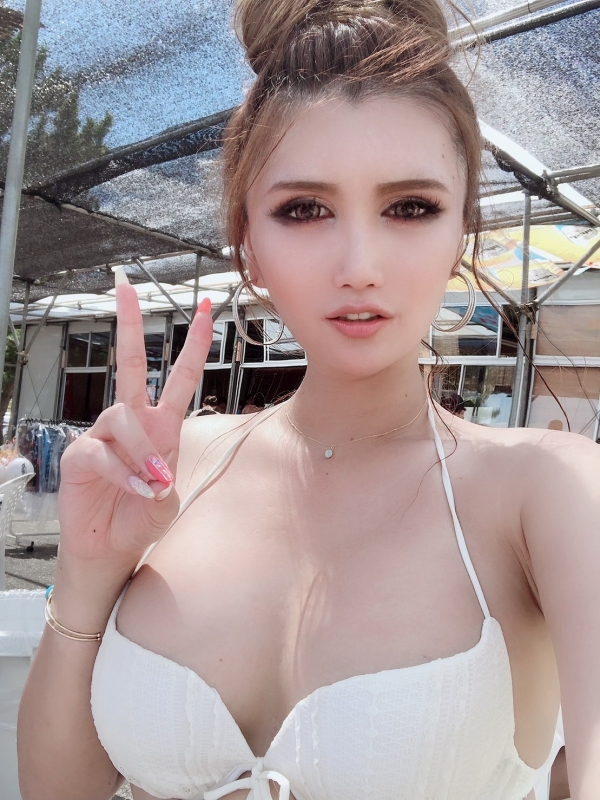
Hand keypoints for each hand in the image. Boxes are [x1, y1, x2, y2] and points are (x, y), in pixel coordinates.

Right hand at [57, 271, 212, 562]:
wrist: (111, 548)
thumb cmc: (141, 516)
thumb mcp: (168, 496)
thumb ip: (165, 476)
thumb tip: (154, 469)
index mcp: (160, 424)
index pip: (178, 377)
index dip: (192, 345)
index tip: (204, 310)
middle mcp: (131, 422)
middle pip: (130, 364)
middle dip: (129, 324)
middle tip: (124, 286)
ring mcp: (103, 435)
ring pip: (124, 417)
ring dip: (143, 451)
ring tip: (153, 483)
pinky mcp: (80, 454)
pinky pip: (103, 452)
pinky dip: (125, 474)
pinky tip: (138, 491)